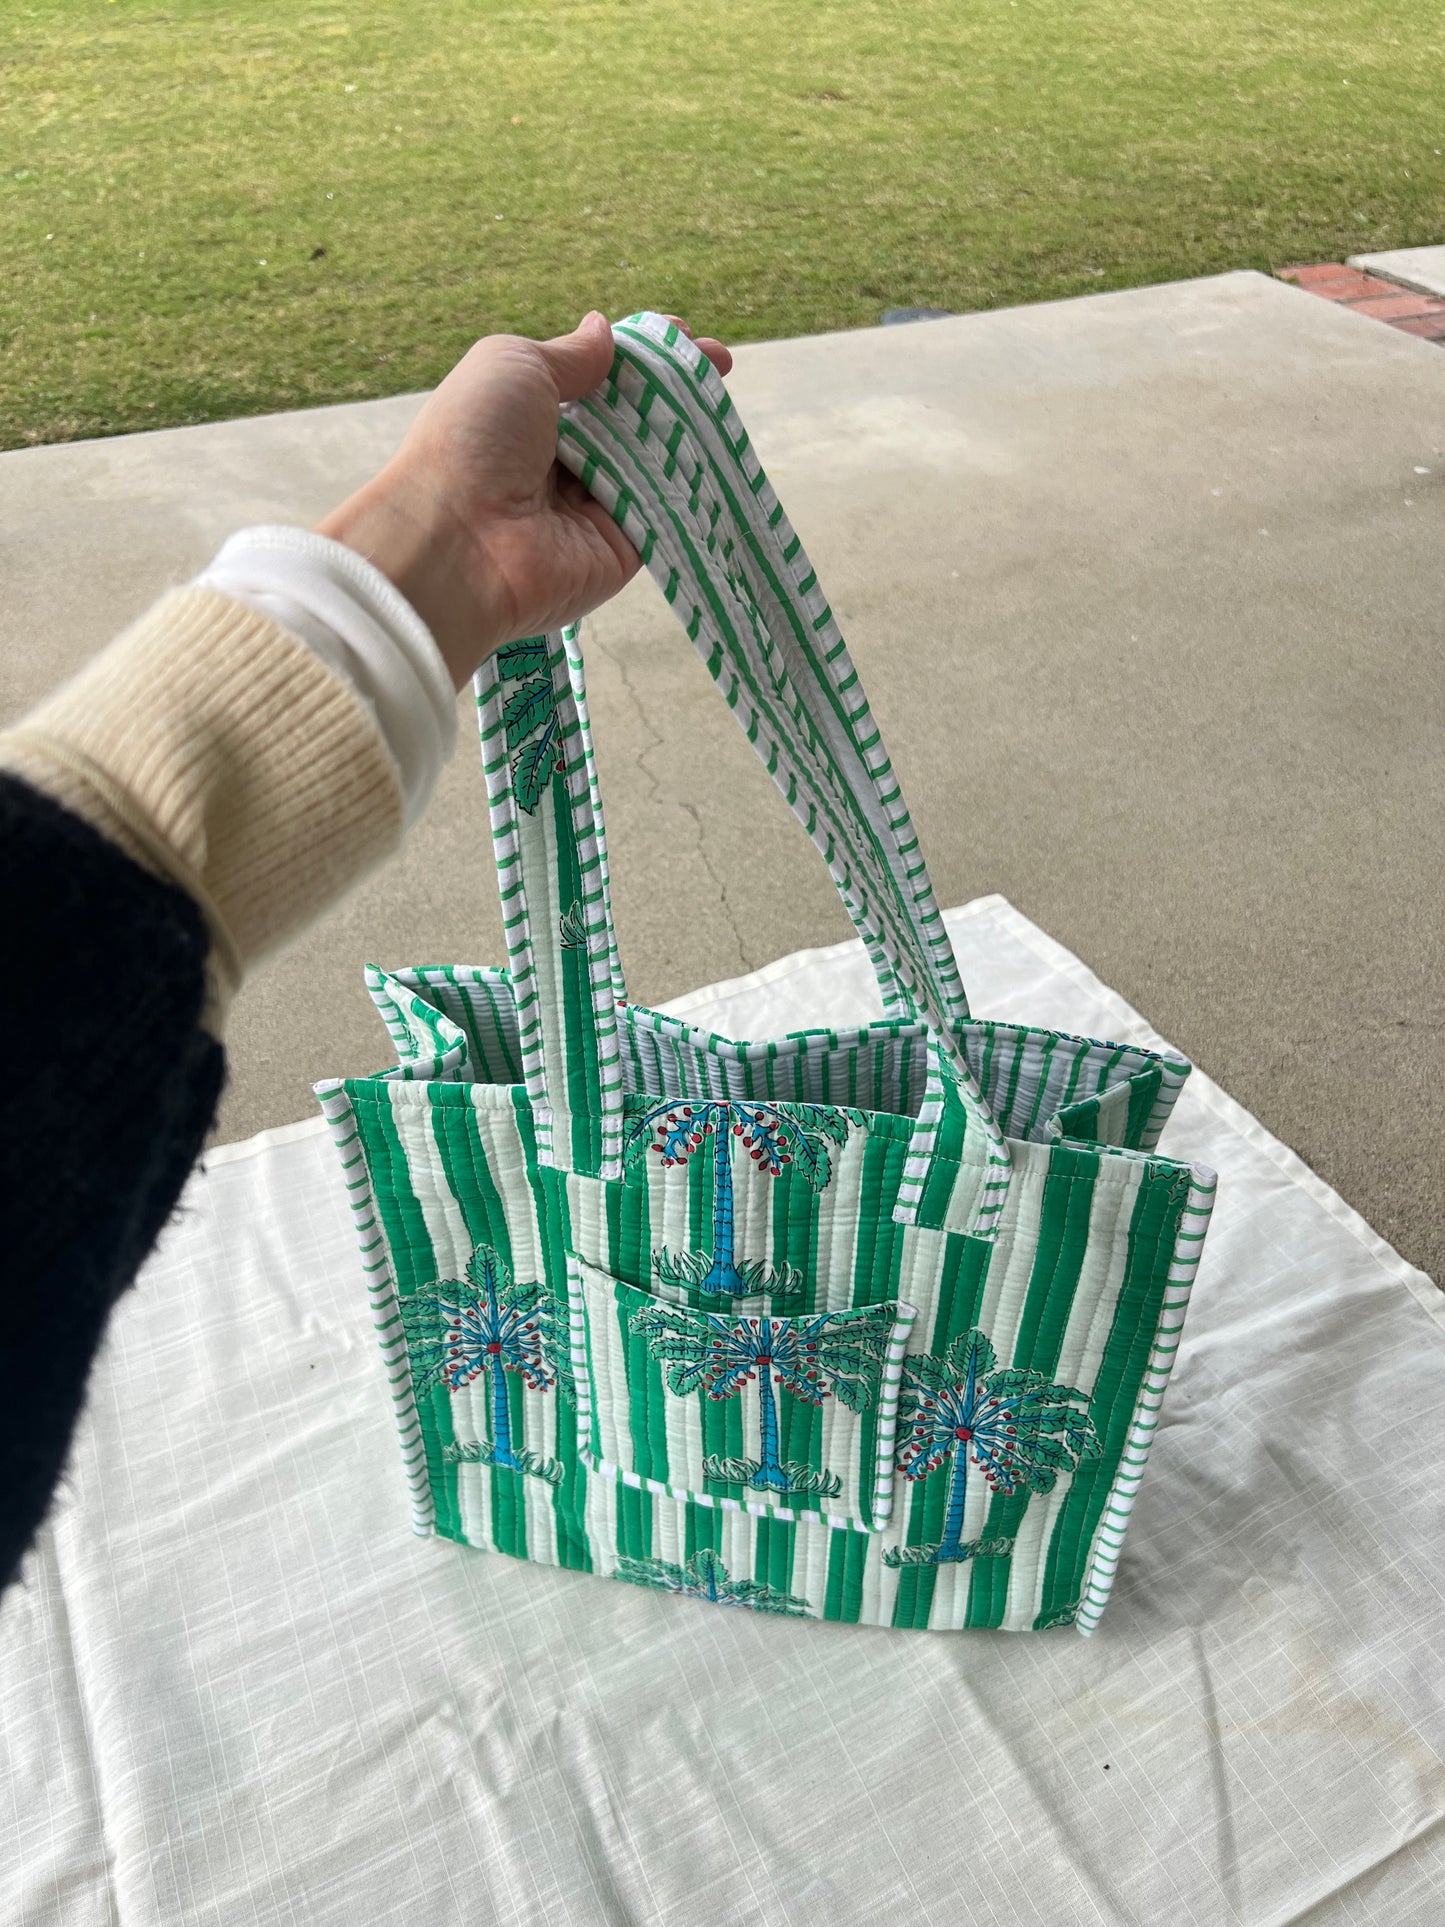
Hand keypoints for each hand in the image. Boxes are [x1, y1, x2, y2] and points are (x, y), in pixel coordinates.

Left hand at [316, 311, 733, 688]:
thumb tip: (605, 331)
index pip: (598, 379)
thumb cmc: (474, 440)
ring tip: (725, 399)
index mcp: (529, 413)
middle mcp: (562, 460)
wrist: (460, 544)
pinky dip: (692, 484)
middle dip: (677, 390)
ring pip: (655, 462)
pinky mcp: (621, 549)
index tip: (684, 336)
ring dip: (690, 431)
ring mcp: (594, 507)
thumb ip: (570, 355)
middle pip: (632, 420)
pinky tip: (724, 450)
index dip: (642, 356)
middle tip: (722, 363)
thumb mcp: (515, 365)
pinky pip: (666, 511)